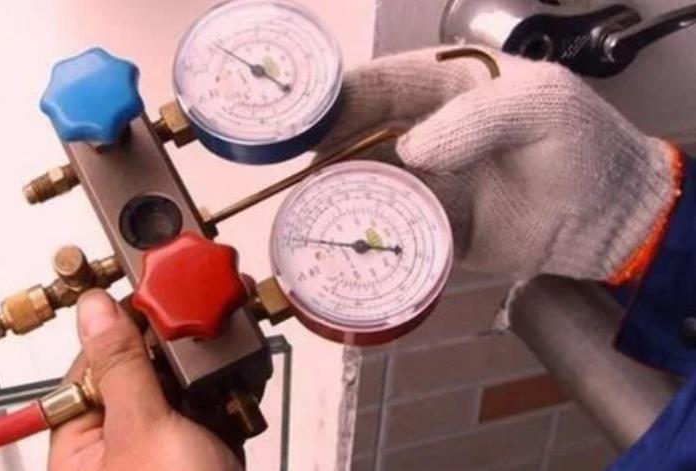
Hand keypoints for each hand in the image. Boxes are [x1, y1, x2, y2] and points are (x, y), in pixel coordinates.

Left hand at [48, 289, 240, 470]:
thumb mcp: (142, 430)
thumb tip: (96, 309)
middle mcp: (122, 446)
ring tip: (231, 334)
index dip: (123, 324)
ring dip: (210, 364)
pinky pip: (215, 408)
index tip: (153, 292)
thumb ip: (122, 366)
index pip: (94, 363)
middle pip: (144, 372)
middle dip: (177, 342)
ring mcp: (165, 450)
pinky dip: (233, 388)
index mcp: (83, 447)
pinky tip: (246, 370)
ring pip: (184, 389)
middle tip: (203, 309)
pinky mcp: (205, 454)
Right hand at [317, 47, 679, 280]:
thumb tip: (411, 150)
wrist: (610, 220)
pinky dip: (368, 233)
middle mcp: (427, 132)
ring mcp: (427, 180)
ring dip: (338, 195)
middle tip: (300, 175)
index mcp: (447, 89)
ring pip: (367, 182)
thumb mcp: (540, 108)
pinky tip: (344, 241)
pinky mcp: (433, 224)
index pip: (380, 85)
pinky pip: (392, 226)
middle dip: (326, 152)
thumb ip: (477, 118)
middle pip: (360, 135)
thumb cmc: (582, 148)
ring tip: (310, 210)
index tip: (305, 123)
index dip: (338, 100)